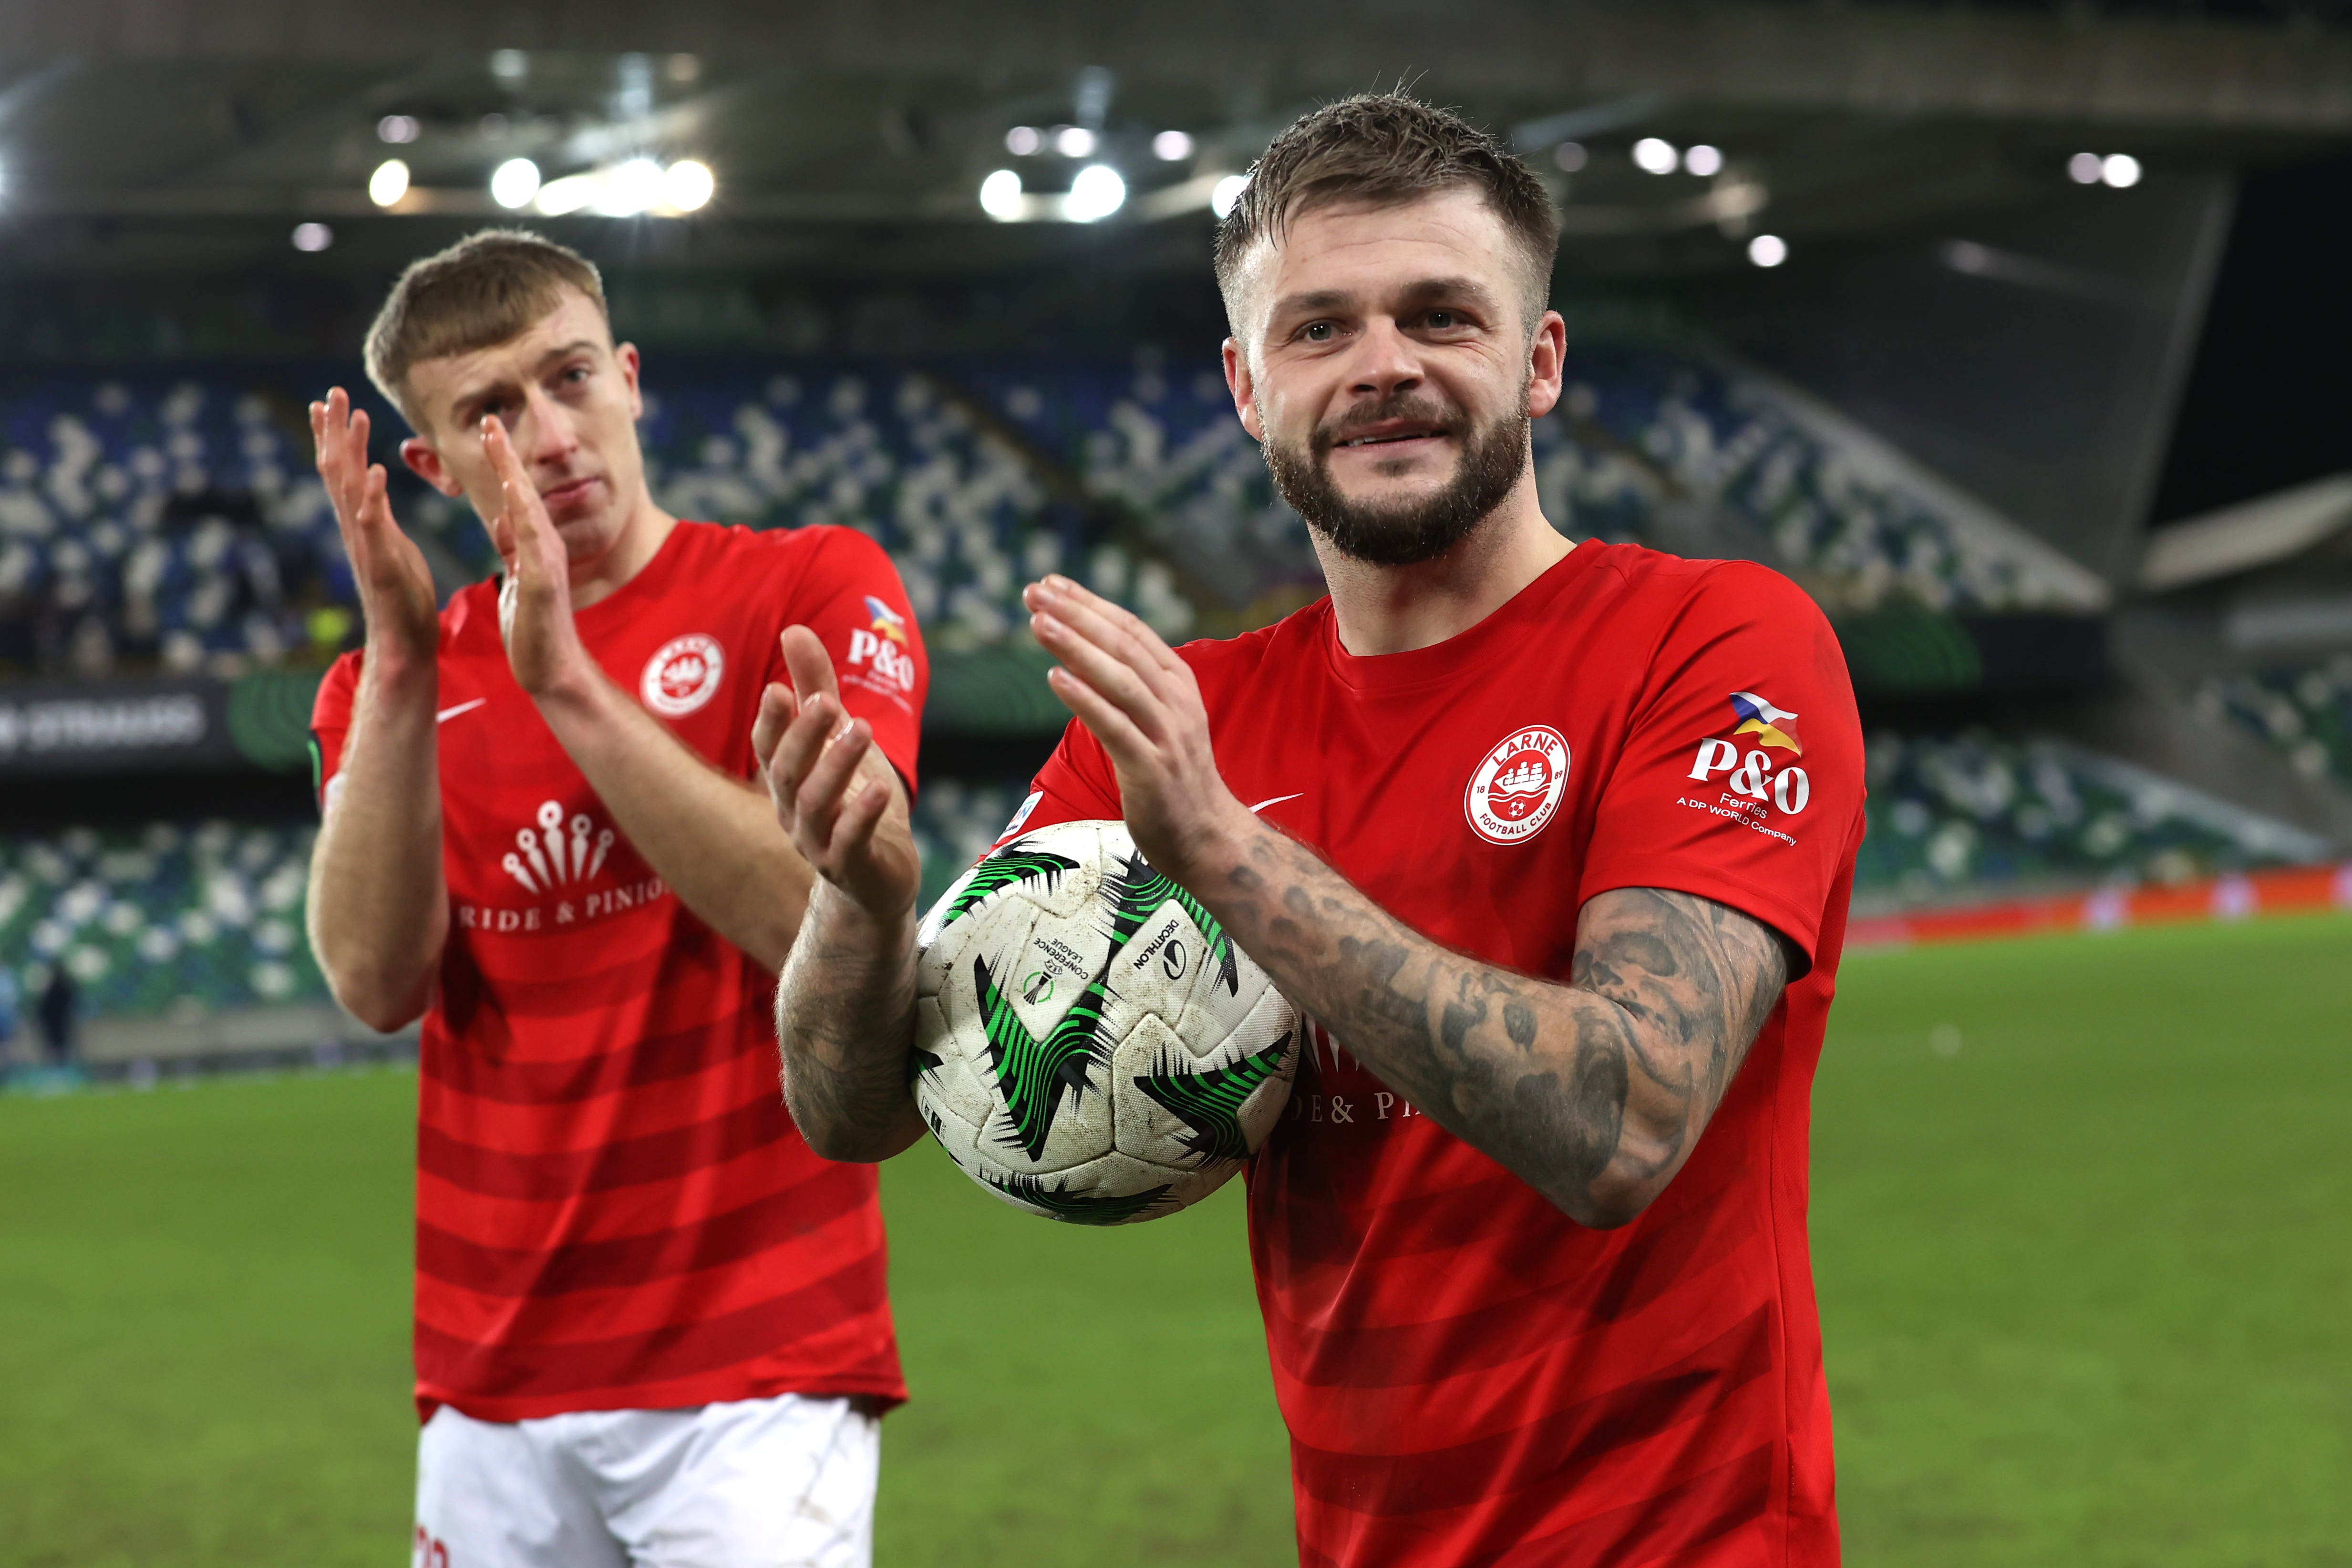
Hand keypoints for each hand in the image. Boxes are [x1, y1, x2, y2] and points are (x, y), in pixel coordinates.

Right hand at [310, 388, 436, 662]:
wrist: (403, 642)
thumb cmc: (403, 598)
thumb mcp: (394, 548)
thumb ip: (381, 522)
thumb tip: (374, 502)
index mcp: (363, 523)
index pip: (343, 471)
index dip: (334, 437)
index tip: (329, 403)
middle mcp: (356, 529)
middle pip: (338, 470)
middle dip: (333, 430)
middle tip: (332, 391)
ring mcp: (366, 544)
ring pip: (351, 488)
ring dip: (350, 450)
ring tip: (352, 414)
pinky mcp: (381, 562)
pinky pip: (374, 523)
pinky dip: (373, 496)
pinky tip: (375, 469)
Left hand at [479, 414, 591, 697]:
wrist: (552, 668)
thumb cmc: (535, 628)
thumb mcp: (519, 578)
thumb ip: (515, 549)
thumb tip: (504, 521)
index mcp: (534, 545)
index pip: (516, 496)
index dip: (502, 462)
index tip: (488, 429)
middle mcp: (545, 546)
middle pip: (524, 491)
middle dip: (506, 454)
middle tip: (490, 419)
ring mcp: (547, 561)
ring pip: (528, 508)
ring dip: (513, 473)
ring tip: (497, 441)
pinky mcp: (543, 580)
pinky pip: (532, 541)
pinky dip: (523, 513)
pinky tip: (514, 491)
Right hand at [752, 626, 920, 919]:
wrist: (879, 877)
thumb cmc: (856, 799)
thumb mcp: (839, 737)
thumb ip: (817, 685)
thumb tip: (793, 629)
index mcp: (788, 779)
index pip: (768, 747)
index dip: (772, 721)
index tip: (779, 688)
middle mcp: (794, 811)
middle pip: (788, 773)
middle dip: (803, 736)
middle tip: (825, 701)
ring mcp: (819, 843)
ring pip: (816, 804)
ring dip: (836, 766)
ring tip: (860, 730)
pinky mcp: (851, 867)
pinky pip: (850, 843)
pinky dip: (862, 816)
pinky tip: (881, 789)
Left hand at [1022, 574, 1249, 883]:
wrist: (1208, 838)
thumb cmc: (1174, 779)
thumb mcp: (1161, 721)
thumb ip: (1134, 688)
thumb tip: (1088, 653)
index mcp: (1178, 685)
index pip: (1132, 631)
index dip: (1091, 604)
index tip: (1052, 583)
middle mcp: (1176, 703)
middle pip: (1123, 646)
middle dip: (1077, 615)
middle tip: (1035, 592)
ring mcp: (1166, 735)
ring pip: (1120, 680)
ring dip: (1077, 647)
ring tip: (1039, 623)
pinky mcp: (1151, 769)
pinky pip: (1115, 726)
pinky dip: (1085, 699)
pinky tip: (1055, 677)